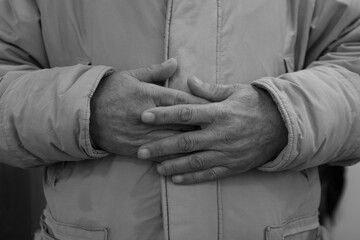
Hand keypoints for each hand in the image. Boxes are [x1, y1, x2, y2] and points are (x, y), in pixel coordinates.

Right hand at [90, 59, 206, 156]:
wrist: (83, 114)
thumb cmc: (109, 91)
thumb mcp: (131, 75)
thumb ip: (155, 72)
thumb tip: (175, 62)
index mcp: (149, 95)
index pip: (180, 100)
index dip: (199, 105)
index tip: (215, 109)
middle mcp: (149, 116)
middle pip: (181, 123)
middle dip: (201, 126)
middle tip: (219, 129)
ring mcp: (142, 135)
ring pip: (173, 141)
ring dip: (192, 144)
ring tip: (209, 146)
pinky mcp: (135, 148)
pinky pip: (159, 155)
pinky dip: (174, 158)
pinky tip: (187, 161)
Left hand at [137, 77, 287, 183]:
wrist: (282, 126)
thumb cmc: (255, 105)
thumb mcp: (235, 91)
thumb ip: (210, 89)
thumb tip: (189, 81)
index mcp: (219, 113)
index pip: (185, 113)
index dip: (163, 115)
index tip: (144, 116)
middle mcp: (221, 134)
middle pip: (185, 141)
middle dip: (161, 146)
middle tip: (141, 151)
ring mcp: (227, 152)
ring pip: (195, 161)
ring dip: (173, 165)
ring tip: (155, 168)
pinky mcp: (233, 165)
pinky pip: (210, 174)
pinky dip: (192, 178)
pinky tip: (176, 179)